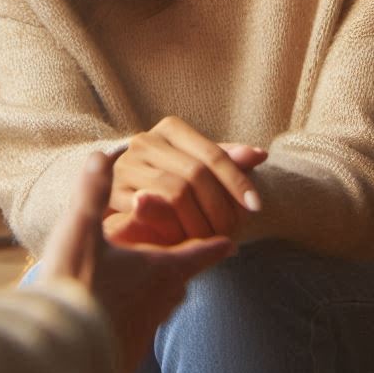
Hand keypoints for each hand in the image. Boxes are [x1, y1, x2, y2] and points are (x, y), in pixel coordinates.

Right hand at [41, 151, 232, 372]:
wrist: (57, 359)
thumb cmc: (74, 289)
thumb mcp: (81, 231)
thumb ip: (94, 191)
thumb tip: (101, 154)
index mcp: (161, 267)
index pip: (202, 251)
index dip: (217, 242)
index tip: (231, 240)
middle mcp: (162, 300)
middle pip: (185, 278)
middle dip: (188, 262)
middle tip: (191, 250)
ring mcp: (147, 329)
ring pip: (167, 303)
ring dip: (165, 288)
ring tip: (157, 279)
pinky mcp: (127, 354)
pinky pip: (146, 324)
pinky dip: (143, 310)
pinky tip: (126, 310)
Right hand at [111, 116, 265, 240]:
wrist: (120, 198)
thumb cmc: (168, 181)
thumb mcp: (198, 168)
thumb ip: (227, 161)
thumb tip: (260, 154)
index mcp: (170, 128)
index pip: (213, 154)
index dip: (237, 181)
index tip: (256, 206)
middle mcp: (145, 140)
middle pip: (195, 174)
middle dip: (219, 207)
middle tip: (234, 233)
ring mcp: (126, 165)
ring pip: (176, 193)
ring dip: (199, 222)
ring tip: (213, 240)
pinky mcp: (112, 193)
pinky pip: (152, 213)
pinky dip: (175, 230)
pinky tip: (188, 244)